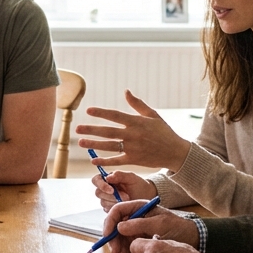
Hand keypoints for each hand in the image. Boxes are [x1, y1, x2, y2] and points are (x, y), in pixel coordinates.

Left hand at [76, 90, 192, 170]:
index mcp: (136, 122)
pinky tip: (93, 159)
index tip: (88, 110)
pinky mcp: (134, 160)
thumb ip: (137, 104)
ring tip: (81, 142)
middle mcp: (133, 135)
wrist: (175, 152)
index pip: (115, 115)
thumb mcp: (153, 115)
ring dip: (94, 144)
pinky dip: (105, 160)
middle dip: (92, 130)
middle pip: (108, 132)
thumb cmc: (164, 132)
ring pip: (109, 146)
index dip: (101, 113)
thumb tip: (126, 91)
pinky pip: (116, 160)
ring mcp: (133, 148)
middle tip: (77, 128)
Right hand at [91, 170, 155, 209]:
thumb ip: (120, 175)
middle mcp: (105, 189)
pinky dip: (117, 209)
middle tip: (126, 197)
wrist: (146, 197)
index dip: (101, 185)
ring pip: (103, 203)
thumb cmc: (138, 185)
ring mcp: (106, 200)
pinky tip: (125, 206)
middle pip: (98, 193)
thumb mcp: (131, 177)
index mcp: (107, 179)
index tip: (112, 190)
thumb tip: (108, 177)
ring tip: (128, 201)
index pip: (96, 180)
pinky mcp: (110, 209)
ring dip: (115, 203)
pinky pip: (108, 210)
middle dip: (112, 196)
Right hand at [101, 199, 199, 252]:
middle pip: (116, 227)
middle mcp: (135, 218)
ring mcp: (137, 230)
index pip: (117, 211)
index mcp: (139, 207)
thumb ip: (140, 224)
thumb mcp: (160, 223)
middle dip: (114, 241)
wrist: (192, 239)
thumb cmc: (178, 227)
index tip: (107, 235)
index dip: (109, 222)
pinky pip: (127, 249)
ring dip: (119, 251)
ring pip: (120, 240)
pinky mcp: (139, 242)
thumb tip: (119, 227)